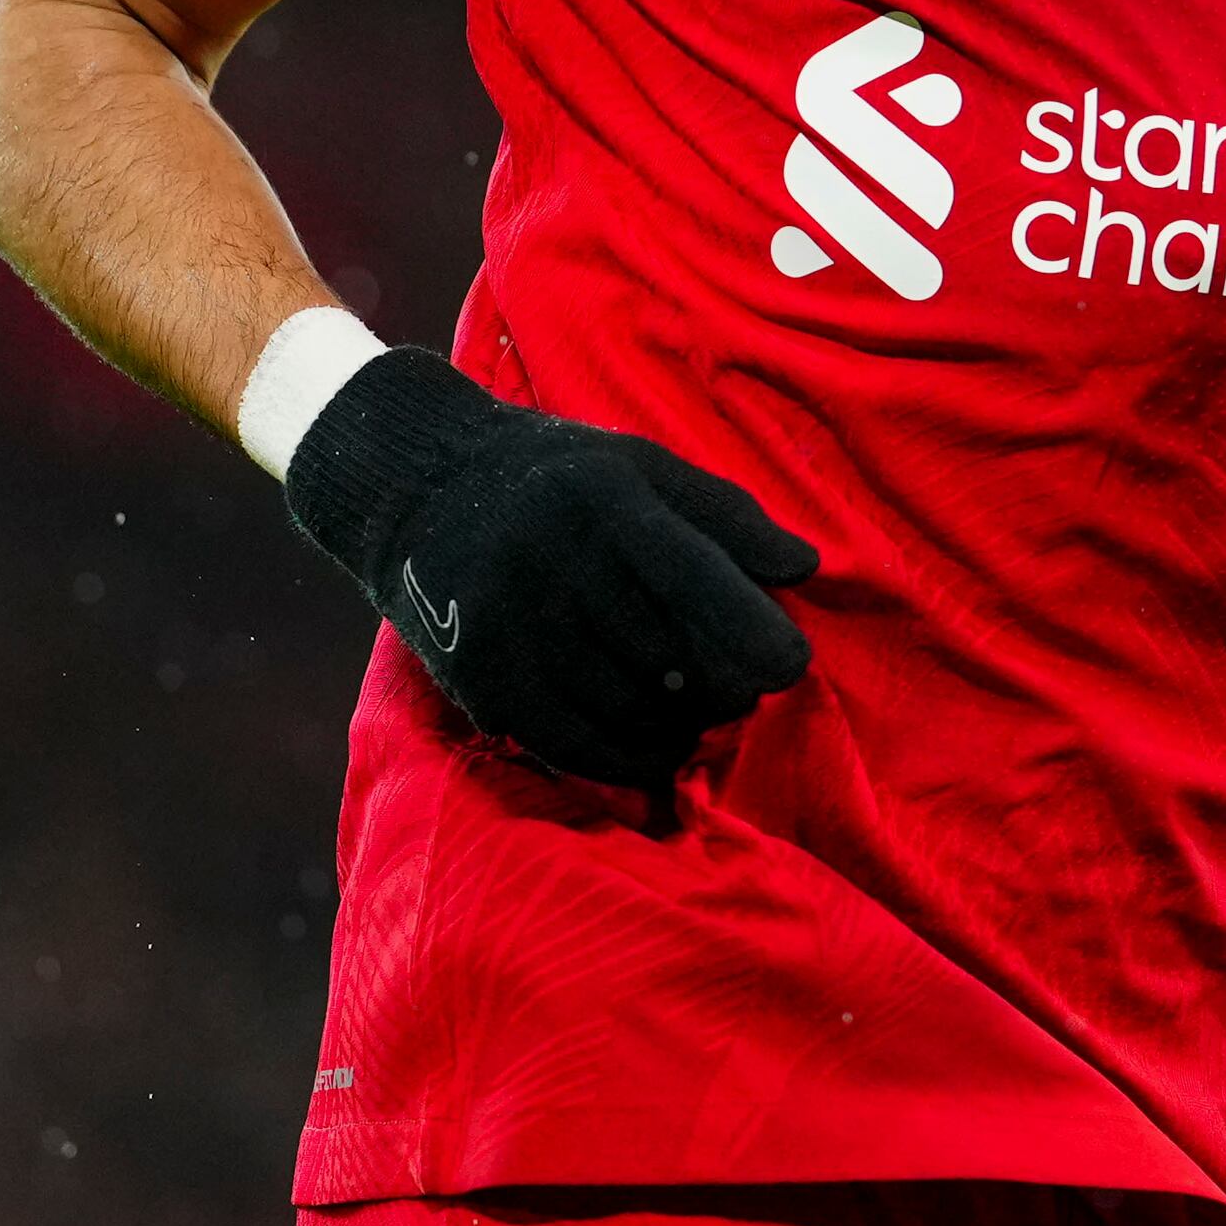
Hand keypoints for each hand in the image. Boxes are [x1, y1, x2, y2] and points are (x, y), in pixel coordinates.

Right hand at [282, 349, 817, 786]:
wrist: (421, 487)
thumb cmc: (563, 479)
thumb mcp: (645, 467)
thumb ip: (726, 516)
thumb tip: (804, 567)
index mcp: (604, 497)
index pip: (687, 570)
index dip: (745, 624)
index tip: (792, 665)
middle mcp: (551, 558)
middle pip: (657, 648)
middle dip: (717, 685)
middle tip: (743, 698)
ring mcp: (507, 620)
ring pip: (614, 701)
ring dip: (673, 727)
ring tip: (699, 722)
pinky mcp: (476, 671)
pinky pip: (562, 736)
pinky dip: (618, 757)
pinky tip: (653, 754)